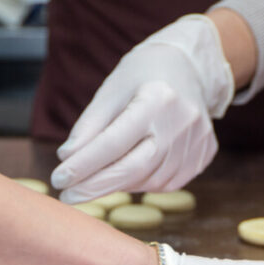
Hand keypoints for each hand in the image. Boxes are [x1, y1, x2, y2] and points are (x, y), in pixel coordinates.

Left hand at [51, 14, 233, 202]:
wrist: (191, 68)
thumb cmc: (143, 75)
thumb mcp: (111, 90)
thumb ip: (89, 126)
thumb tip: (67, 159)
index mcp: (157, 98)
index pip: (113, 142)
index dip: (83, 165)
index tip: (58, 180)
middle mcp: (182, 122)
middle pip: (134, 168)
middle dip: (96, 186)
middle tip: (69, 196)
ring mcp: (198, 141)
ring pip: (150, 180)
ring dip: (118, 185)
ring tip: (98, 179)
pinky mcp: (205, 154)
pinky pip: (168, 183)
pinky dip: (142, 183)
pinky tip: (128, 174)